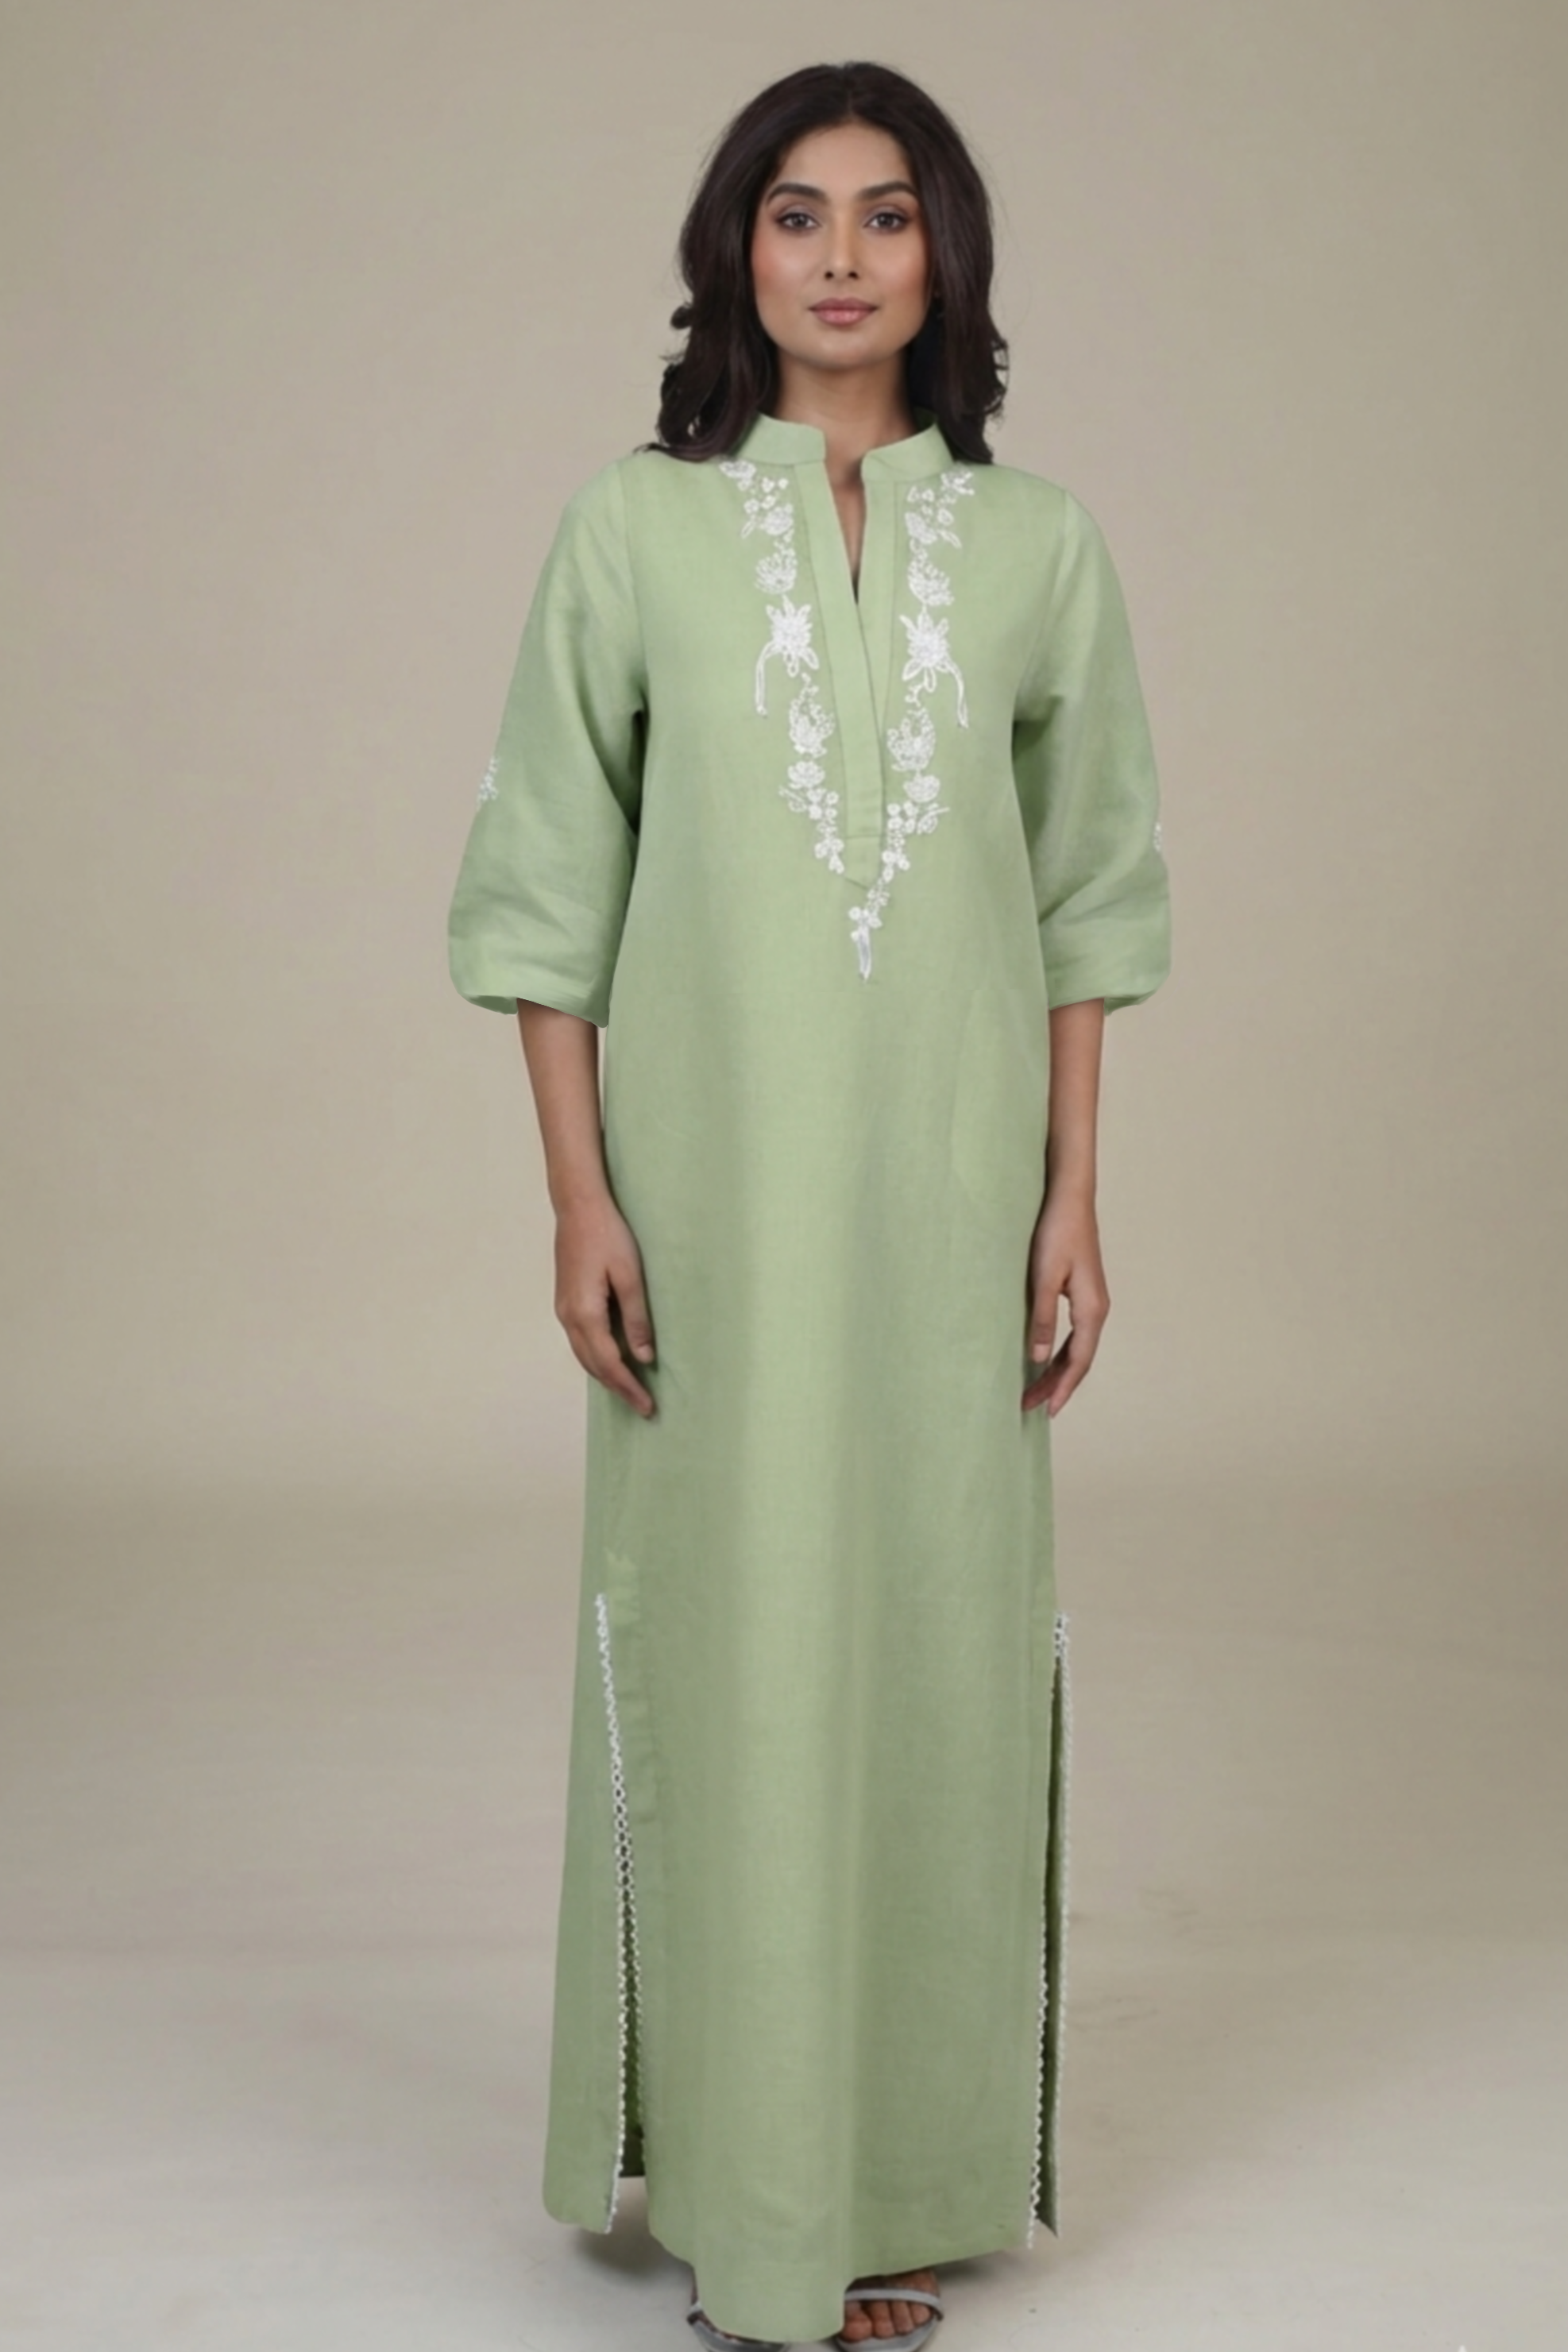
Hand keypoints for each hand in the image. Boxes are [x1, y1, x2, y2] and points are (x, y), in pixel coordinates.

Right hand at [553, 1194, 657, 1416]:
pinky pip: (580, 1342)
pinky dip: (596, 1359)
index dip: (628, 1387)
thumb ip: (636, 1319)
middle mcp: (568, 1318)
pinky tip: (611, 1361)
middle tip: (642, 1407)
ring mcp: (563, 1311)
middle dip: (618, 1388)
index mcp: (586, 1313)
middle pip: (593, 1366)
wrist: (578, 1208)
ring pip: (583, 1356)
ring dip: (605, 1376)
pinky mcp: (565, 1302)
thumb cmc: (608, 1236)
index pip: (609, 1363)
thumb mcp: (630, 1276)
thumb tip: (643, 1357)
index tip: (647, 1406)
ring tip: (629, 1390)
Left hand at [1022, 1186, 1108, 1416]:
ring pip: (1076, 1347)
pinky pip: (1074, 1333)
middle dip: (1056, 1385)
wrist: (1070, 1196)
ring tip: (1035, 1389)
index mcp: (1091, 1309)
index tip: (1045, 1410)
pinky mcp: (1082, 1291)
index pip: (1078, 1361)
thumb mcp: (1044, 1276)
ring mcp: (1091, 1300)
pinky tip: (1043, 1356)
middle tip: (1030, 1405)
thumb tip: (1036, 1358)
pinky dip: (1059, 1350)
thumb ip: (1041, 1318)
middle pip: (1079, 1359)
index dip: (1061, 1388)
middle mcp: (1097, 1309)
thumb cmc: (1057, 1232)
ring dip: (1057, 1369)